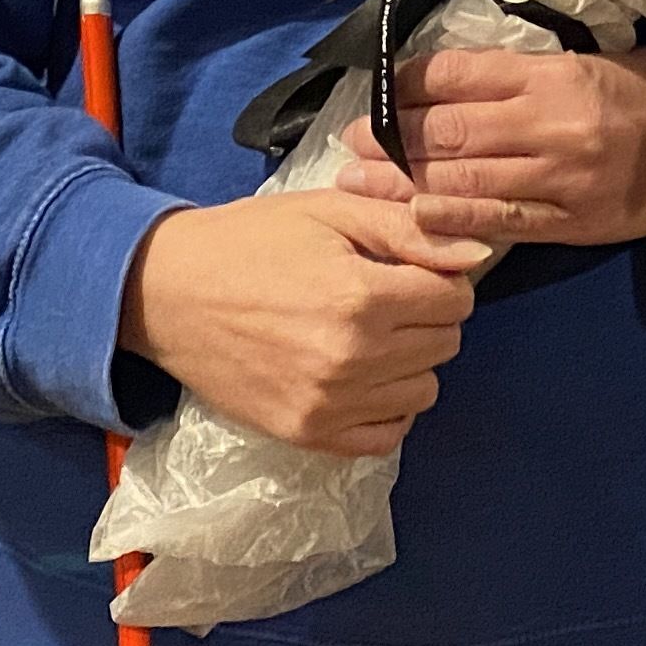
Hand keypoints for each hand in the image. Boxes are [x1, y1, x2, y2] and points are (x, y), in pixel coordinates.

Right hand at [118, 188, 485, 457]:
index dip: (440, 276)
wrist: (168, 292)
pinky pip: (387, 435)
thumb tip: (478, 257)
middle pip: (446, 344)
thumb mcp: (329, 210)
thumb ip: (408, 229)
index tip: (408, 268)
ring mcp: (330, 404)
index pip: (456, 298)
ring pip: (425, 390)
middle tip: (384, 295)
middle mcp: (353, 359)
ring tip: (368, 334)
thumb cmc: (251, 240)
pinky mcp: (308, 435)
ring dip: (410, 361)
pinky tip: (359, 375)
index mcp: (361, 296)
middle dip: (428, 315)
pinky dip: (385, 407)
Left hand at [332, 42, 645, 251]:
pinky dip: (454, 219)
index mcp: (552, 74)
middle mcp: (554, 123)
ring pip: (467, 178)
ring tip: (356, 183)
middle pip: (451, 130)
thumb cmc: (639, 89)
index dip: (407, 85)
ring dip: (403, 182)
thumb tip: (433, 86)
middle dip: (391, 139)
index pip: (458, 75)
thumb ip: (514, 78)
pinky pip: (503, 222)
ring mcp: (564, 177)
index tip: (373, 92)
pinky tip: (415, 217)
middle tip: (347, 143)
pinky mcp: (574, 221)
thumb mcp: (579, 63)